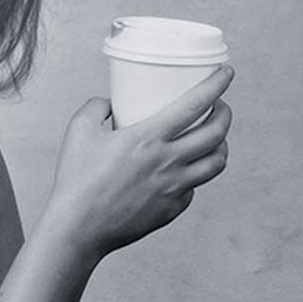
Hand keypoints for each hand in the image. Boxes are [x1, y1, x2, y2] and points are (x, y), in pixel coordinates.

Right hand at [46, 65, 231, 258]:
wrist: (78, 228)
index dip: (217, 84)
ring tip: (215, 139)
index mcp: (149, 137)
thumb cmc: (76, 179)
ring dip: (221, 145)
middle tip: (221, 106)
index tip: (226, 73)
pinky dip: (195, 175)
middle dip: (225, 114)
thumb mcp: (79, 130)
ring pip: (216, 163)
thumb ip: (96, 107)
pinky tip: (186, 170)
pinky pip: (194, 188)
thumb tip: (109, 103)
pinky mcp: (172, 209)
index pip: (196, 104)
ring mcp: (174, 188)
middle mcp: (169, 161)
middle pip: (216, 133)